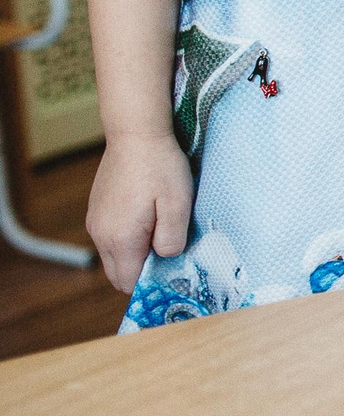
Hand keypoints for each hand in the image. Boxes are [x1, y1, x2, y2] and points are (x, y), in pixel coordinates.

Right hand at [88, 135, 193, 291]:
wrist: (135, 133)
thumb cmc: (160, 167)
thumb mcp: (177, 205)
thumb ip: (171, 240)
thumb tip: (166, 257)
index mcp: (120, 239)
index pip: (128, 282)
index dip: (149, 282)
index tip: (172, 271)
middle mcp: (100, 235)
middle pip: (118, 273)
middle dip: (142, 271)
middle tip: (169, 252)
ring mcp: (95, 222)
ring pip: (114, 255)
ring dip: (135, 253)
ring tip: (160, 229)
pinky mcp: (96, 210)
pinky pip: (111, 237)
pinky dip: (127, 237)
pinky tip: (148, 216)